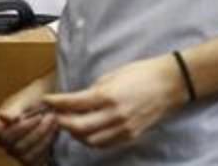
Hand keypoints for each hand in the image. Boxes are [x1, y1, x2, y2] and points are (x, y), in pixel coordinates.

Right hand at [0, 73, 57, 164]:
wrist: (46, 102)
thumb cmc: (33, 97)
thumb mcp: (24, 99)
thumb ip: (14, 109)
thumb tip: (4, 118)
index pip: (5, 134)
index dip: (23, 128)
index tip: (39, 116)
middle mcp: (2, 141)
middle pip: (17, 147)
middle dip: (37, 133)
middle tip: (52, 118)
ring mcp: (14, 151)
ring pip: (26, 156)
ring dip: (44, 141)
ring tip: (55, 125)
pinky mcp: (27, 157)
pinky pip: (34, 162)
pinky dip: (46, 150)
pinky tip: (54, 135)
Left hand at [42, 54, 186, 148]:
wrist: (170, 83)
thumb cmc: (142, 73)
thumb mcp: (113, 75)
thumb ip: (94, 90)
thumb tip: (78, 100)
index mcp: (108, 95)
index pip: (74, 103)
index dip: (56, 103)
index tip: (47, 100)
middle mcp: (114, 115)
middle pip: (78, 127)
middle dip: (62, 121)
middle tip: (54, 115)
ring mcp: (123, 128)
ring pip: (89, 140)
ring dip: (75, 133)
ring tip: (69, 123)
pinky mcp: (130, 136)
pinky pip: (104, 143)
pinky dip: (91, 139)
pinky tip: (87, 131)